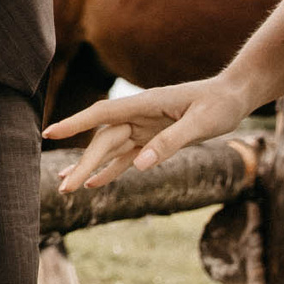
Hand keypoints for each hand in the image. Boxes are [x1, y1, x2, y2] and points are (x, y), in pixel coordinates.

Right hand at [41, 75, 251, 191]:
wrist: (233, 95)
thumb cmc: (219, 104)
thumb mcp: (200, 123)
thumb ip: (168, 143)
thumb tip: (139, 164)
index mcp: (144, 104)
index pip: (101, 115)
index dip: (74, 124)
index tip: (49, 133)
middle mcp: (138, 115)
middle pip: (102, 140)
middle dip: (81, 163)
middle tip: (63, 188)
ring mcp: (144, 128)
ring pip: (109, 149)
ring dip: (88, 167)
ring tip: (67, 186)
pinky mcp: (153, 139)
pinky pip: (126, 157)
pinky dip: (110, 170)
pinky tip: (94, 183)